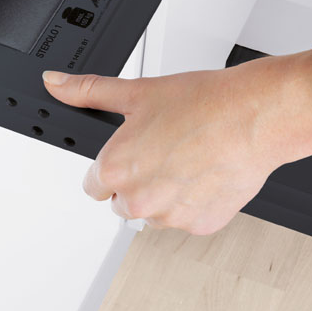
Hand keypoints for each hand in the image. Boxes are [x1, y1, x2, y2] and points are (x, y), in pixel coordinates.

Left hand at [41, 49, 311, 235]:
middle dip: (139, 180)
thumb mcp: (138, 91)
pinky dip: (194, 202)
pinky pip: (186, 218)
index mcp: (115, 170)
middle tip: (167, 150)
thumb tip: (55, 84)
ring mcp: (170, 217)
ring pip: (155, 212)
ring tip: (190, 159)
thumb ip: (88, 92)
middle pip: (123, 201)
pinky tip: (206, 173)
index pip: (95, 183)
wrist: (256, 117)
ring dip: (165, 194)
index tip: (136, 150)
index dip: (115, 163)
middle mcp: (138, 201)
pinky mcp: (200, 226)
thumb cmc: (204, 103)